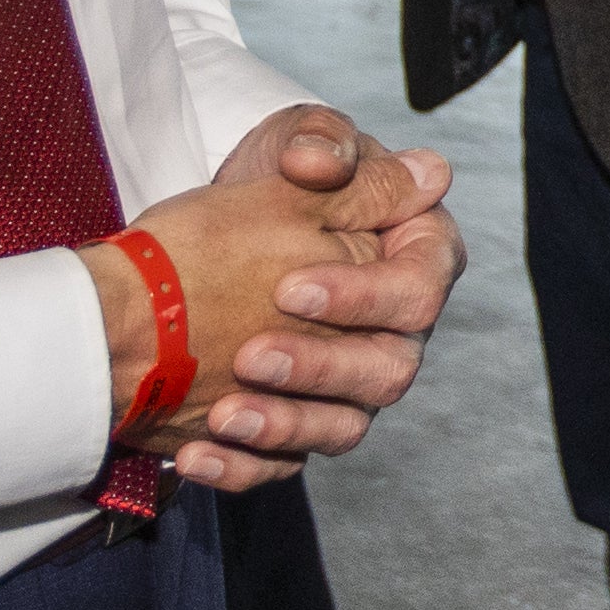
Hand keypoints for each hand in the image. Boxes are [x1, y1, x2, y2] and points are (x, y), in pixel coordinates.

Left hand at [80, 107, 463, 488]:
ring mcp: (349, 385)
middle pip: (389, 370)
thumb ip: (324, 144)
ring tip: (224, 416)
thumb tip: (350, 164)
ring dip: (285, 427)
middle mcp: (394, 331)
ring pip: (343, 428)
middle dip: (320, 369)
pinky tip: (193, 454)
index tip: (290, 287)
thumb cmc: (274, 177)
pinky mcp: (300, 423)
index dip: (362, 296)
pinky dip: (240, 467)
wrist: (214, 231)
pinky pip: (283, 464)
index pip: (416, 289)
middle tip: (251, 355)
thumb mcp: (295, 142)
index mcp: (415, 258)